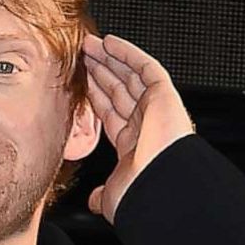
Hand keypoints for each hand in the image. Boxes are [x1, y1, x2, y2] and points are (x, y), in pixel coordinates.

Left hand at [82, 33, 196, 223]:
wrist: (158, 191)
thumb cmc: (139, 196)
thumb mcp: (112, 195)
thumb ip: (102, 194)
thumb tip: (94, 202)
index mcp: (133, 146)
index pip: (111, 113)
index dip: (95, 95)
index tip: (79, 81)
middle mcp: (146, 125)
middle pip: (119, 90)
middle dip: (101, 71)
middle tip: (82, 54)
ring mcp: (156, 109)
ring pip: (130, 76)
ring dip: (110, 58)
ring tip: (89, 44)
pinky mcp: (165, 96)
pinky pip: (146, 67)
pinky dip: (128, 53)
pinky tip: (110, 42)